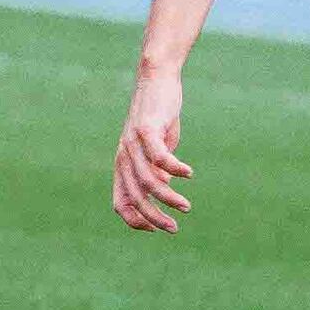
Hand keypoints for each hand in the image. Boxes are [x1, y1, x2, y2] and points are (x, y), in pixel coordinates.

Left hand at [112, 58, 189, 229]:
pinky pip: (160, 156)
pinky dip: (175, 168)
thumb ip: (155, 167)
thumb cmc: (158, 115)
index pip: (121, 203)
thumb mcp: (156, 146)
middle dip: (155, 217)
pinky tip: (188, 174)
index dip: (136, 221)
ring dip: (168, 197)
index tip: (156, 230)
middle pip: (136, 197)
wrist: (156, 79)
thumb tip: (162, 186)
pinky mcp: (146, 129)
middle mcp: (123, 156)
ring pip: (149, 181)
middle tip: (174, 228)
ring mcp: (132, 143)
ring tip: (185, 206)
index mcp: (123, 164)